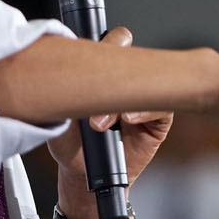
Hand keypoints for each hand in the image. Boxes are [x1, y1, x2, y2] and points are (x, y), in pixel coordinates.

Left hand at [47, 26, 173, 218]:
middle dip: (116, 56)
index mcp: (100, 72)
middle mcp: (125, 80)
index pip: (107, 43)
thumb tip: (60, 79)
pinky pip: (161, 108)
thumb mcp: (57, 120)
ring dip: (124, 96)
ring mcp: (143, 98)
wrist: (85, 177)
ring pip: (147, 79)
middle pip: (130, 52)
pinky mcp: (157, 119)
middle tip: (101, 75)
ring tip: (100, 123)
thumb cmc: (71, 145)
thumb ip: (59, 98)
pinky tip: (128, 119)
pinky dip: (145, 112)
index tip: (89, 54)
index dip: (102, 42)